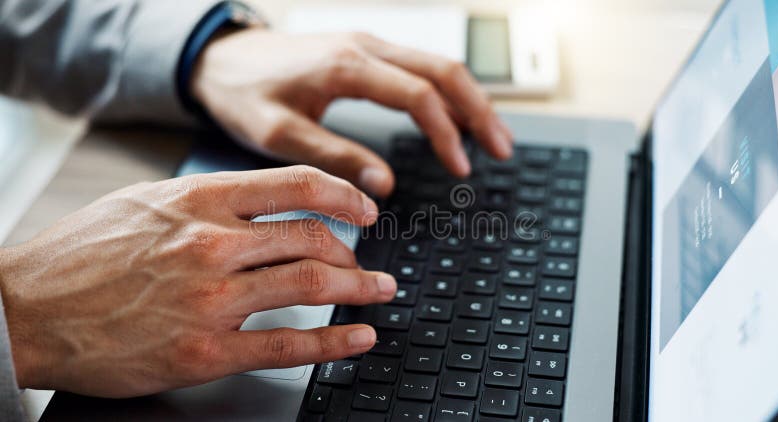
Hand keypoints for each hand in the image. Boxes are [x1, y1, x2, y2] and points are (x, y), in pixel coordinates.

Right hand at [0, 166, 395, 396]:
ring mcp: (211, 298)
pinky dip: (333, 341)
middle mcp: (212, 242)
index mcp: (200, 198)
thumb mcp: (149, 201)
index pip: (297, 185)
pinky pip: (288, 343)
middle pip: (314, 238)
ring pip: (311, 285)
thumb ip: (211, 199)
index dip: (345, 196)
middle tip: (368, 265)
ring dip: (358, 290)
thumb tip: (269, 201)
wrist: (28, 308)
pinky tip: (357, 338)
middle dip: (354, 254)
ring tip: (377, 293)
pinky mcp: (205, 350)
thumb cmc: (83, 254)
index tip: (366, 210)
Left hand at [191, 30, 513, 196]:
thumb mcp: (280, 134)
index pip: (418, 94)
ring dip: (471, 99)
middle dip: (479, 111)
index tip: (460, 167)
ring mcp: (369, 44)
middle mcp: (365, 47)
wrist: (219, 59)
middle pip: (444, 71)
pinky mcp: (366, 52)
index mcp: (347, 65)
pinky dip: (448, 92)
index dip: (446, 132)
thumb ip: (334, 158)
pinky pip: (421, 67)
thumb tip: (383, 186)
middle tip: (502, 150)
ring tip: (494, 137)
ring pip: (438, 65)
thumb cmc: (244, 93)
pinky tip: (458, 117)